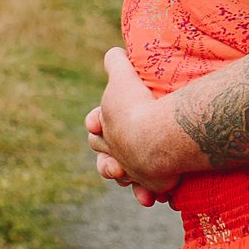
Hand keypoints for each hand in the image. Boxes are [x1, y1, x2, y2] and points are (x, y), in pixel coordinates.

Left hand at [89, 47, 202, 197]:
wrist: (153, 138)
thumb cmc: (135, 106)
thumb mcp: (123, 77)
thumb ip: (116, 63)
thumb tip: (114, 53)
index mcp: (105, 127)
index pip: (94, 126)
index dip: (96, 124)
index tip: (97, 123)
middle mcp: (115, 152)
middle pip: (104, 157)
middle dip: (108, 155)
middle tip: (118, 148)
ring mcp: (132, 170)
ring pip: (122, 177)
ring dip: (127, 177)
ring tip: (129, 175)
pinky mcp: (153, 183)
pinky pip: (148, 192)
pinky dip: (148, 193)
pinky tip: (153, 196)